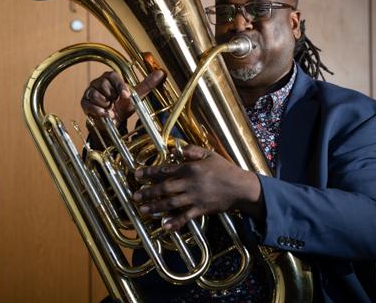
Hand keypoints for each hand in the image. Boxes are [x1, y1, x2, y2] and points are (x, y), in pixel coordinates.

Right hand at [80, 70, 164, 125]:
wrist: (113, 122)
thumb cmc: (123, 106)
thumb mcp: (136, 96)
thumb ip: (147, 84)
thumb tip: (161, 72)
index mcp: (110, 78)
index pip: (113, 76)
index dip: (120, 86)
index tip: (125, 96)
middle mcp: (98, 82)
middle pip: (104, 86)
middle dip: (113, 98)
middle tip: (116, 103)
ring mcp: (89, 92)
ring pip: (97, 96)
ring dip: (106, 106)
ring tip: (111, 109)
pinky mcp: (84, 102)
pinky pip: (90, 105)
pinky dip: (99, 111)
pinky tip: (105, 114)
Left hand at [132, 144, 263, 231]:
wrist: (241, 188)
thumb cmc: (225, 169)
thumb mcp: (209, 154)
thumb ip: (192, 150)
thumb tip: (177, 148)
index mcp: (190, 168)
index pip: (165, 170)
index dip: (149, 172)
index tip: (137, 174)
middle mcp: (189, 183)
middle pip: (164, 188)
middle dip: (148, 192)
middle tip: (135, 197)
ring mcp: (194, 197)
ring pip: (171, 203)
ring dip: (155, 207)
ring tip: (143, 210)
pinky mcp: (201, 210)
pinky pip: (185, 217)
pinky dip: (175, 222)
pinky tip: (165, 227)